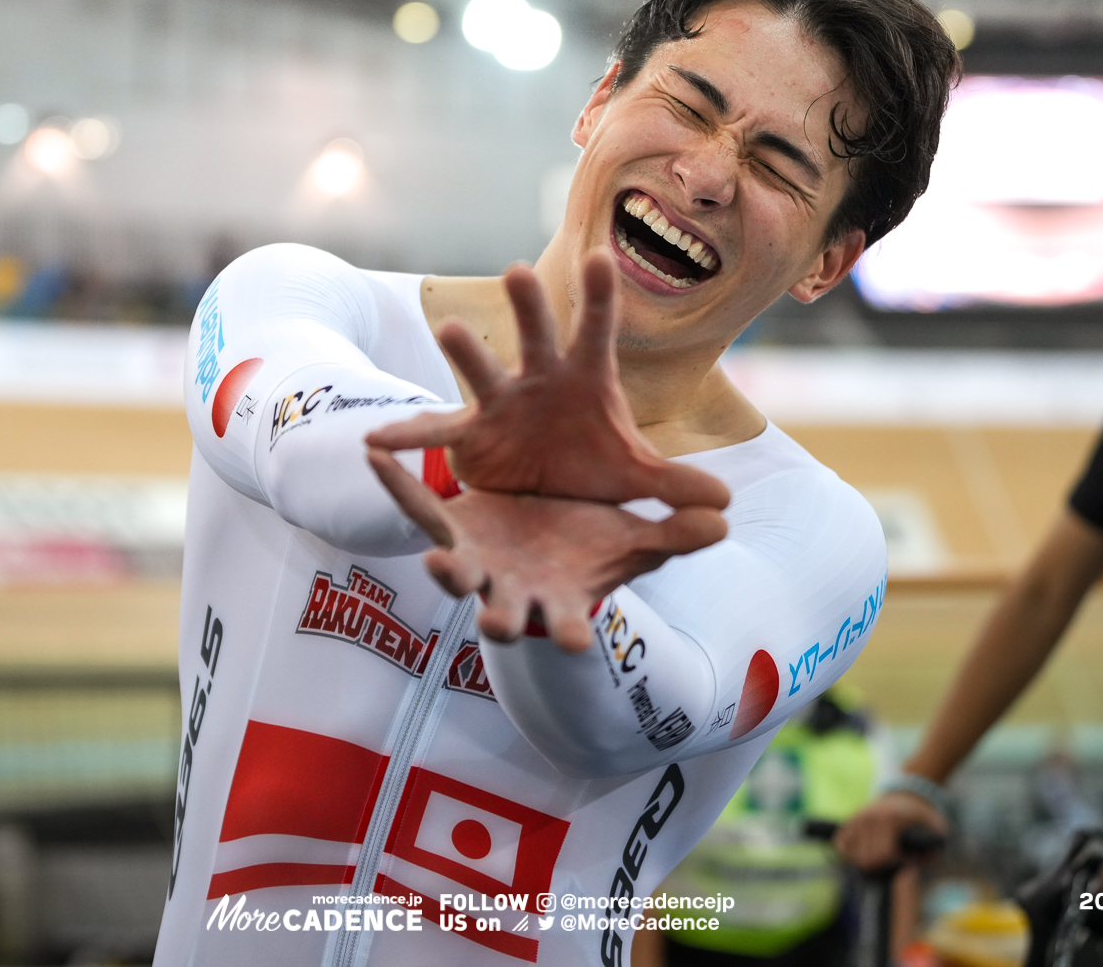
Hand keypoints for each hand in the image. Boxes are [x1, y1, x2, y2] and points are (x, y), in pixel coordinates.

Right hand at [365, 253, 730, 511]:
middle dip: (527, 305)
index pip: (597, 330)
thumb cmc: (591, 470)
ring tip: (450, 328)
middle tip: (515, 272)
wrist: (548, 499)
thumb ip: (673, 490)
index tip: (599, 256)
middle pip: (537, 335)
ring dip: (466, 350)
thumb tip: (726, 506)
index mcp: (586, 379)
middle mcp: (541, 379)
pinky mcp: (472, 436)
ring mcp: (502, 402)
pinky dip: (408, 437)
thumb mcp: (633, 482)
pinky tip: (376, 440)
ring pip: (483, 370)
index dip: (599, 296)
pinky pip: (438, 433)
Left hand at [367, 447, 725, 651]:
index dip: (571, 633)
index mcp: (559, 598)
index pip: (567, 625)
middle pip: (504, 616)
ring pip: (457, 572)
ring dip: (449, 571)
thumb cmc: (591, 543)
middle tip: (500, 628)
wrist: (548, 522)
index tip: (578, 644)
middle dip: (501, 622)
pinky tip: (378, 458)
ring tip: (440, 562)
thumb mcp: (636, 538)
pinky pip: (419, 507)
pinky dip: (400, 485)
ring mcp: (475, 563)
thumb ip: (674, 532)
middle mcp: (512, 590)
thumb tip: (724, 521)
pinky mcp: (449, 526)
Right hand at [832, 791, 948, 873]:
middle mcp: (870, 818)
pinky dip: (848, 853)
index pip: (885, 854)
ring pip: (853, 856)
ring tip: (881, 860)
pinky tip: (863, 854)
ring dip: (867, 862)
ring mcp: (858, 819)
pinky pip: (840, 844)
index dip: (898, 864)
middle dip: (883, 867)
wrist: (905, 792)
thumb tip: (929, 858)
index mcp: (890, 820)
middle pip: (868, 859)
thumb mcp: (935, 823)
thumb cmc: (920, 813)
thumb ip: (936, 843)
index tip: (908, 862)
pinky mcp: (850, 820)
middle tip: (895, 863)